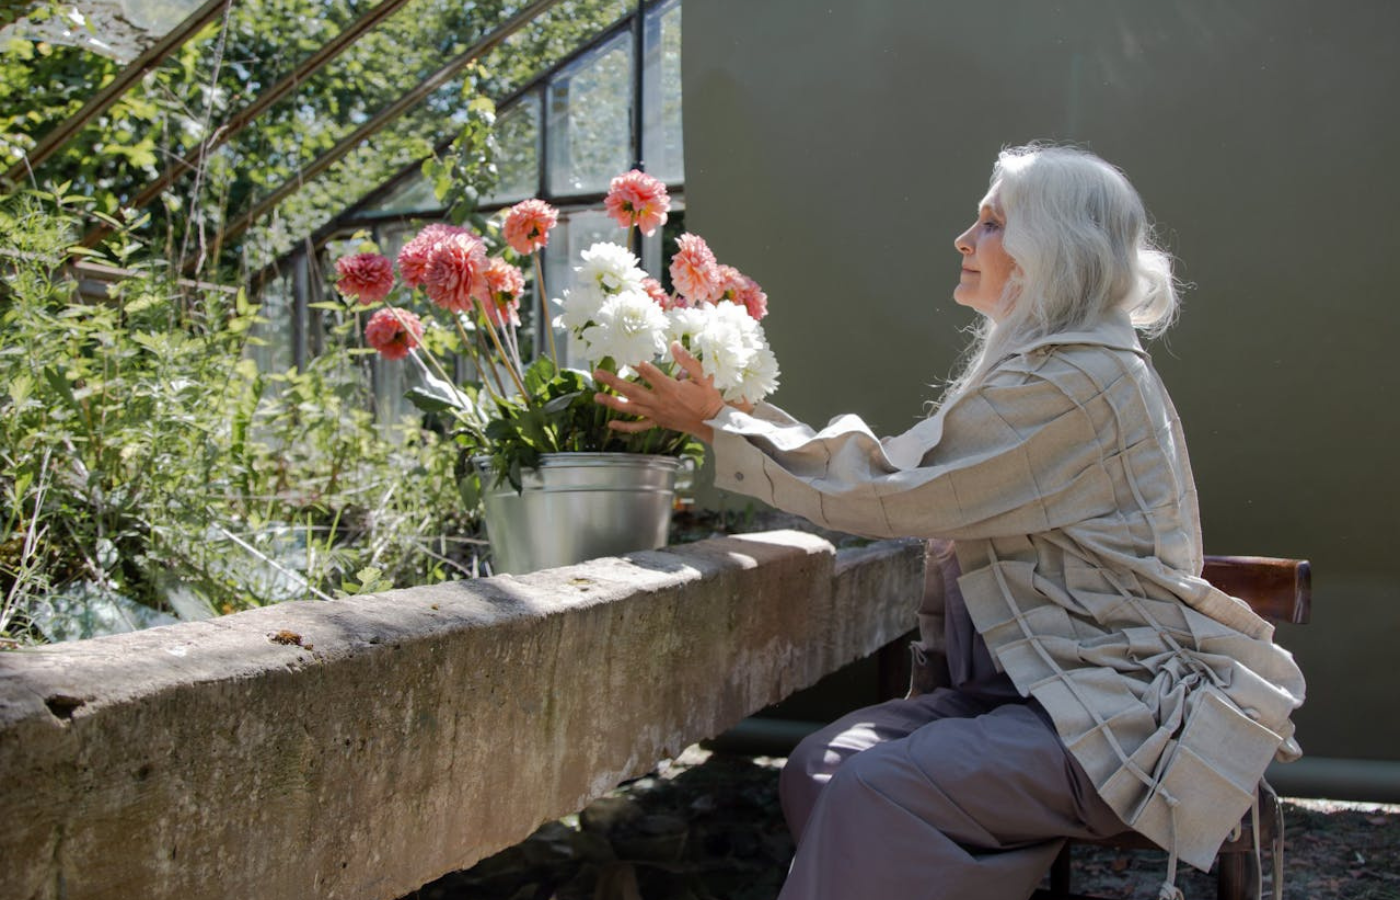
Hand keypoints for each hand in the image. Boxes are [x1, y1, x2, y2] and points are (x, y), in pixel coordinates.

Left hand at [593, 343, 742, 442]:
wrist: (712, 422)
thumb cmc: (707, 397)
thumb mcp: (702, 376)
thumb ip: (688, 360)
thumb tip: (674, 344)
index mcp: (670, 388)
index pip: (648, 373)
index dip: (636, 363)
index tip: (625, 355)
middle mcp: (659, 402)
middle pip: (632, 390)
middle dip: (613, 382)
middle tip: (598, 374)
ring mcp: (656, 414)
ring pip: (630, 408)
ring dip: (612, 402)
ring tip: (596, 397)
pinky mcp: (657, 422)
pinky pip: (638, 426)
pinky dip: (624, 427)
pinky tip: (611, 424)